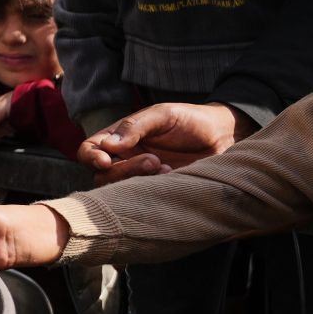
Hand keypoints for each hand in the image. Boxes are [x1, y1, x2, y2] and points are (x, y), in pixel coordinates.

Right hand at [83, 101, 249, 183]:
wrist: (223, 136)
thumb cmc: (190, 119)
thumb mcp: (163, 115)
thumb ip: (135, 127)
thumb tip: (108, 145)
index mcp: (119, 138)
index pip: (89, 149)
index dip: (91, 157)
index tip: (106, 161)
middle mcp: (124, 159)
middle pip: (101, 175)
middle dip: (124, 170)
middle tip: (153, 160)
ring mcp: (139, 177)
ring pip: (119, 190)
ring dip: (138, 180)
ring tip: (165, 167)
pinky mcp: (156, 191)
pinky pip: (141, 199)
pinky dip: (153, 189)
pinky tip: (172, 176)